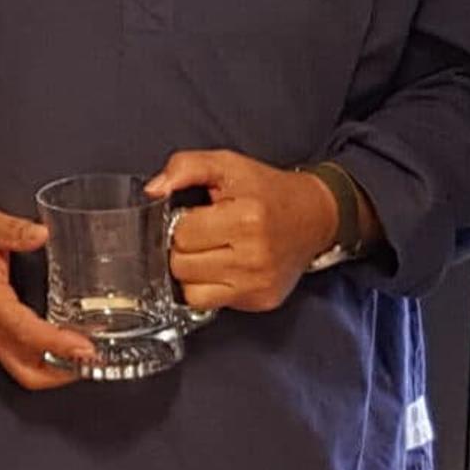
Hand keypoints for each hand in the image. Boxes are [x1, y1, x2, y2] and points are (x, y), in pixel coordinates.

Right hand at [0, 201, 97, 392]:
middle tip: (93, 359)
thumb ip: (15, 231)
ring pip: (23, 370)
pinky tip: (63, 346)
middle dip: (62, 374)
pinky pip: (16, 359)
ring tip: (85, 356)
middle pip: (26, 371)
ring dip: (55, 370)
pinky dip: (43, 360)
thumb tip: (43, 233)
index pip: (25, 332)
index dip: (58, 344)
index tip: (86, 347)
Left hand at [150, 148, 329, 316]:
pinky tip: (222, 268)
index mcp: (246, 218)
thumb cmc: (268, 191)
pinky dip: (207, 288)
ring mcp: (258, 283)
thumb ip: (186, 167)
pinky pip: (209, 304)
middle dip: (184, 248)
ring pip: (190, 290)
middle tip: (203, 234)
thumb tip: (153, 190)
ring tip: (210, 252)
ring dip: (192, 271)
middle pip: (182, 264)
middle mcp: (254, 256)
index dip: (182, 223)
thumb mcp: (228, 165)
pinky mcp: (261, 300)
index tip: (197, 216)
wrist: (315, 216)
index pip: (182, 233)